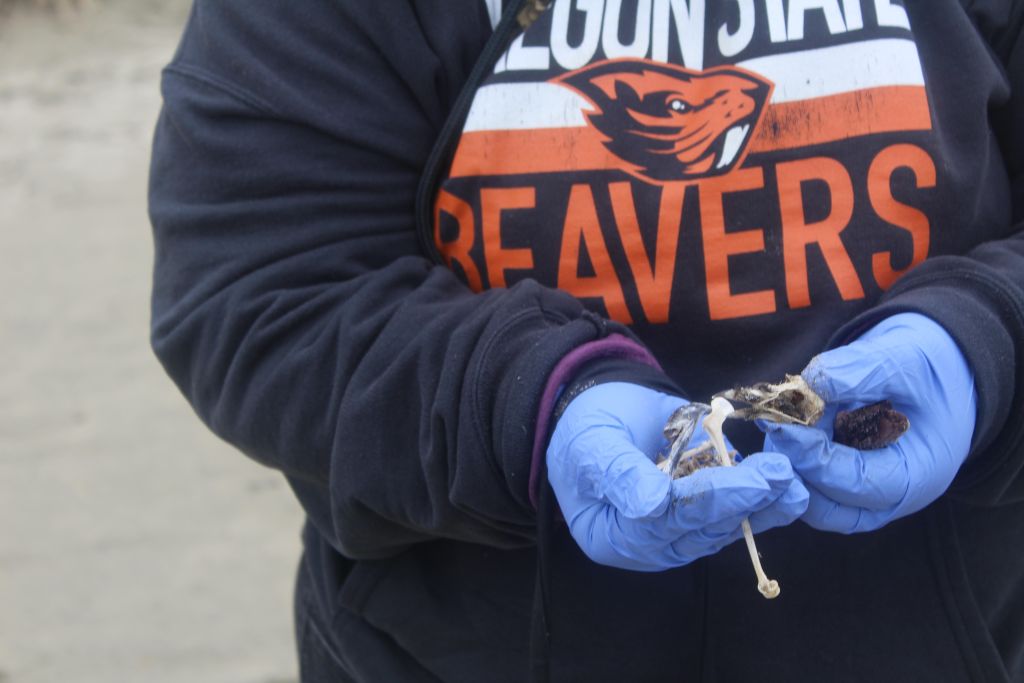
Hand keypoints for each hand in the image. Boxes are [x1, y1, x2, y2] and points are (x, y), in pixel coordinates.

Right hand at [546, 382, 808, 571]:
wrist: (596, 408)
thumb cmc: (585, 425)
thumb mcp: (591, 442)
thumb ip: (620, 472)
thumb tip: (651, 506)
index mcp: (608, 535)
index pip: (661, 522)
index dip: (705, 501)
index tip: (745, 480)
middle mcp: (643, 545)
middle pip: (696, 530)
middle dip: (741, 503)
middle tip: (782, 476)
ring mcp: (672, 533)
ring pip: (719, 527)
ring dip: (760, 508)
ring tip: (792, 483)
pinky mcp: (695, 518)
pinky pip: (728, 517)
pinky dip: (760, 504)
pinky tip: (788, 490)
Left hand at [762, 313, 976, 532]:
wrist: (936, 373)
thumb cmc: (926, 369)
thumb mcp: (902, 358)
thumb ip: (858, 371)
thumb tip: (810, 384)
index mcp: (919, 474)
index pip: (856, 485)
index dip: (813, 458)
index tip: (780, 427)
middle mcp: (892, 498)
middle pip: (828, 506)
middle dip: (794, 466)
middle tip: (772, 424)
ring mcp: (865, 497)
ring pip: (812, 501)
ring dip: (789, 463)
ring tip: (781, 419)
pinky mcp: (843, 484)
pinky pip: (810, 485)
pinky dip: (793, 458)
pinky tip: (787, 423)